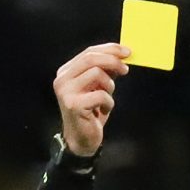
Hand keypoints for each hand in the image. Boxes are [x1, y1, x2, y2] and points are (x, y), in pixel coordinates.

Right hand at [54, 43, 127, 157]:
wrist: (82, 140)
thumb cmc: (91, 113)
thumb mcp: (98, 87)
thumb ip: (104, 71)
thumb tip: (121, 56)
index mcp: (66, 72)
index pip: (88, 52)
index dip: (109, 49)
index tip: (127, 52)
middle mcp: (62, 79)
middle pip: (90, 58)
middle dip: (112, 60)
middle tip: (126, 69)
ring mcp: (66, 92)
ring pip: (96, 74)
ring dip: (109, 86)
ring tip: (107, 98)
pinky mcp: (73, 105)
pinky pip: (100, 95)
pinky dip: (108, 102)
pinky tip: (103, 110)